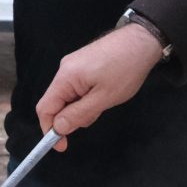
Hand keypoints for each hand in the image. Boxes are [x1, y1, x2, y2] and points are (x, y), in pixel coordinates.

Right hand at [33, 24, 163, 148]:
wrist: (142, 40)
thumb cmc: (125, 69)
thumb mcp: (104, 98)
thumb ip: (79, 114)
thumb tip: (57, 128)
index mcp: (66, 77)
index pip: (44, 108)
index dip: (49, 129)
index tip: (62, 146)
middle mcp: (64, 69)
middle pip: (56, 103)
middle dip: (71, 116)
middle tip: (96, 115)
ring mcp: (73, 65)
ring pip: (68, 96)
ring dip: (82, 106)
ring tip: (105, 100)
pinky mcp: (83, 63)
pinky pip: (77, 87)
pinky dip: (86, 96)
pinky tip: (104, 93)